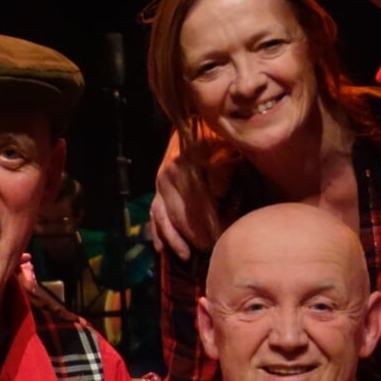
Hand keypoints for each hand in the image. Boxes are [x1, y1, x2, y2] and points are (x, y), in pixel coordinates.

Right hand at [151, 131, 219, 258]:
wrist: (194, 124)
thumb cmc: (216, 139)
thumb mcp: (225, 147)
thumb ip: (223, 169)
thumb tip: (218, 194)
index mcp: (183, 165)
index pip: (195, 200)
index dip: (208, 220)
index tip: (221, 235)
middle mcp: (166, 176)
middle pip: (179, 213)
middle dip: (193, 234)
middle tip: (209, 249)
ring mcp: (159, 185)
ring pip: (164, 218)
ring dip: (174, 239)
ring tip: (186, 256)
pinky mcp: (157, 192)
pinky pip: (155, 216)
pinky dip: (158, 232)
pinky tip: (161, 249)